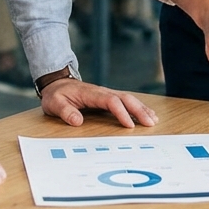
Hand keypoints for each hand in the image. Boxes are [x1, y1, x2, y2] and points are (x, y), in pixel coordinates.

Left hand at [40, 79, 157, 127]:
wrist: (57, 83)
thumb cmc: (57, 95)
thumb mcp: (54, 103)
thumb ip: (65, 111)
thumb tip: (77, 121)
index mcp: (91, 93)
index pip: (110, 101)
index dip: (121, 113)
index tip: (130, 126)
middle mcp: (102, 92)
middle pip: (125, 98)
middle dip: (138, 110)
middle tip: (150, 124)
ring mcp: (107, 93)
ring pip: (128, 98)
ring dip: (141, 108)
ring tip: (153, 120)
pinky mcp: (108, 97)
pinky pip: (126, 101)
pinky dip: (138, 107)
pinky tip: (147, 114)